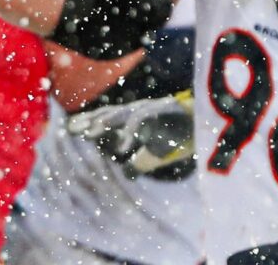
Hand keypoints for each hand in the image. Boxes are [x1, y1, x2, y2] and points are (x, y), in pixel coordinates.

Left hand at [67, 90, 193, 176]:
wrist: (209, 126)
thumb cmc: (180, 137)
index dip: (87, 121)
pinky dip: (130, 131)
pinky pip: (143, 118)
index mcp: (133, 117)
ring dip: (104, 122)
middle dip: (89, 120)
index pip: (105, 118)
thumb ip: (141, 160)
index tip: (69, 128)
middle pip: (109, 113)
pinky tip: (121, 148)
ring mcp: (151, 108)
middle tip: (72, 129)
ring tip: (90, 134)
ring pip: (122, 113)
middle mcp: (139, 110)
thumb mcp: (156, 153)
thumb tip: (129, 170)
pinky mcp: (164, 109)